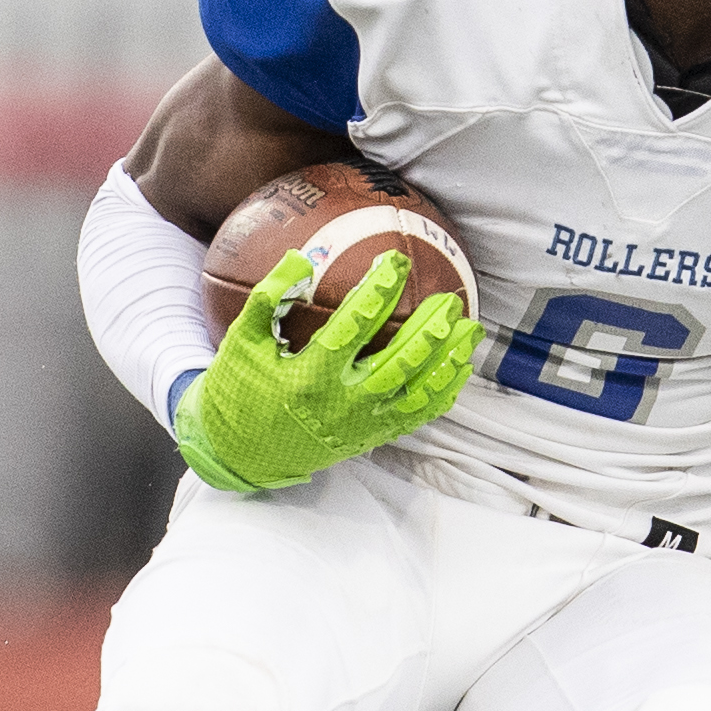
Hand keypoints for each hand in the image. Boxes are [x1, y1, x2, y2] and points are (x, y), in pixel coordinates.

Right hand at [174, 250, 479, 494]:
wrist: (240, 453)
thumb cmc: (239, 390)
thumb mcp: (241, 343)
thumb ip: (267, 299)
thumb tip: (300, 257)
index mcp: (308, 376)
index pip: (353, 327)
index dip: (378, 292)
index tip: (396, 262)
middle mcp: (342, 403)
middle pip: (399, 362)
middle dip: (430, 328)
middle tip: (451, 297)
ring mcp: (362, 424)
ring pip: (418, 391)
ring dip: (449, 359)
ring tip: (471, 328)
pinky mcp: (373, 437)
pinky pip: (418, 416)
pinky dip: (443, 391)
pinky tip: (460, 367)